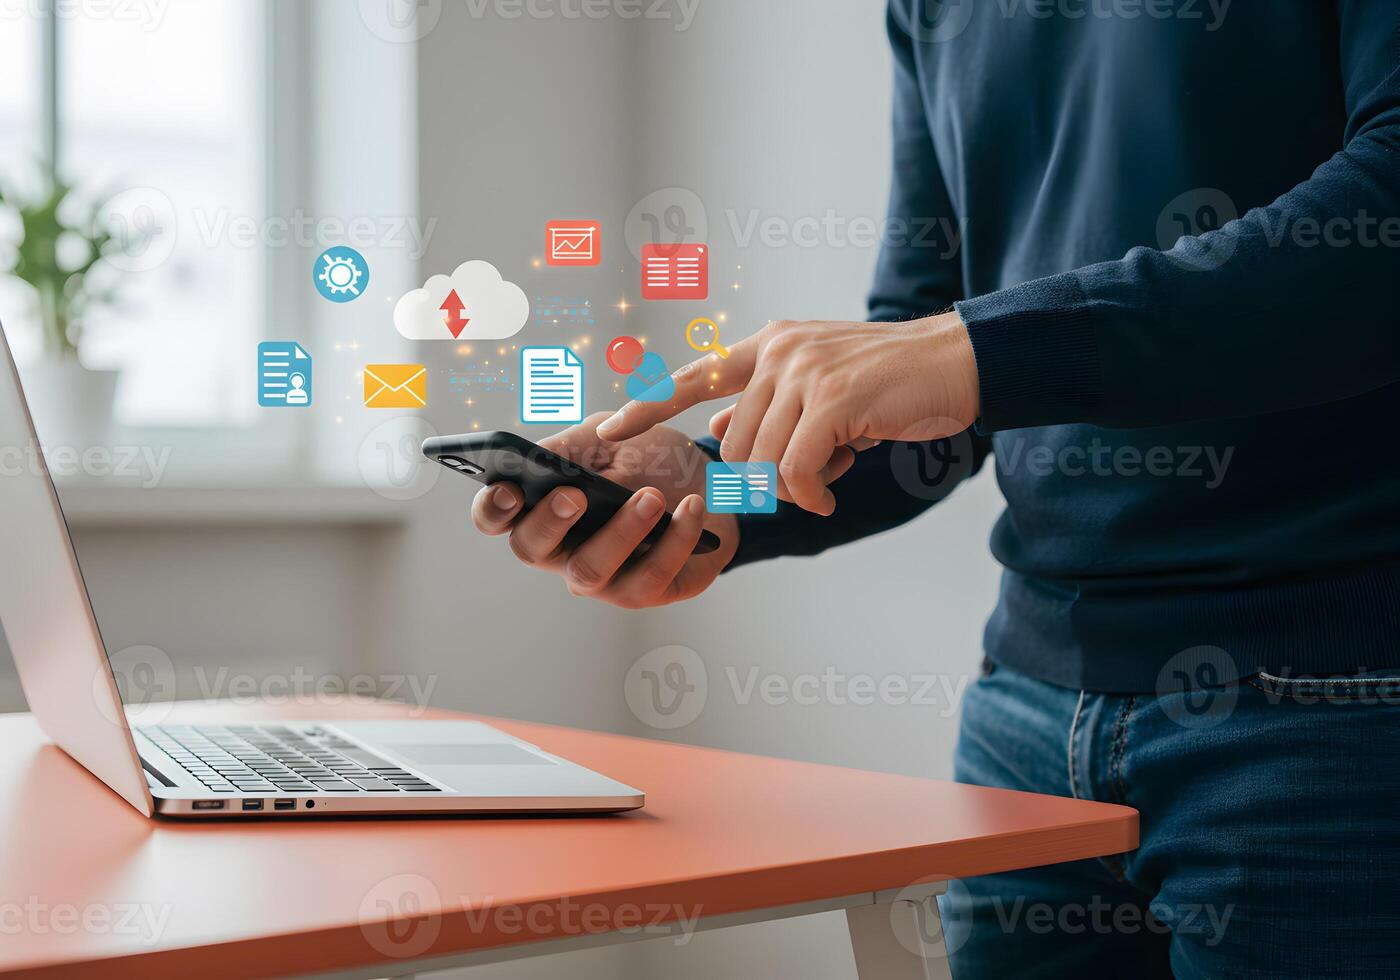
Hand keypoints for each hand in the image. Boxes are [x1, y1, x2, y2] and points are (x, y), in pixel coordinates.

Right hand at [470, 414, 743, 608]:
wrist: (709, 481)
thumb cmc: (649, 460)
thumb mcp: (609, 439)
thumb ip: (572, 448)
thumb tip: (539, 459)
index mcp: (542, 506)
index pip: (497, 516)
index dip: (492, 508)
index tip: (508, 489)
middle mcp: (562, 549)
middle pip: (532, 549)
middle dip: (549, 522)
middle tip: (575, 495)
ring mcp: (601, 577)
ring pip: (591, 570)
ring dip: (620, 532)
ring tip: (652, 496)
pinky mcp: (646, 590)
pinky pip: (652, 576)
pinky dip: (675, 540)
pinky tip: (692, 507)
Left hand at [596, 312, 978, 515]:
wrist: (955, 362)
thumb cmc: (889, 380)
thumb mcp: (820, 382)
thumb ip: (767, 400)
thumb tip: (717, 421)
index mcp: (769, 343)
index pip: (691, 376)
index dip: (646, 408)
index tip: (604, 432)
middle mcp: (778, 351)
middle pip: (735, 443)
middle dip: (766, 476)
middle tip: (815, 475)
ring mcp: (802, 372)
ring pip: (762, 462)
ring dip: (793, 488)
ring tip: (831, 477)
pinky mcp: (830, 401)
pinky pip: (794, 472)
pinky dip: (809, 495)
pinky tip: (831, 496)